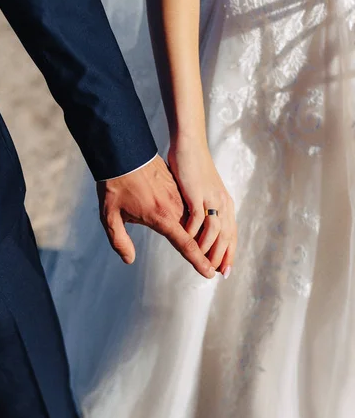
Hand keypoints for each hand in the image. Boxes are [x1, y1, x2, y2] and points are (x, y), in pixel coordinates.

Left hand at [97, 155, 215, 278]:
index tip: (210, 273)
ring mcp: (177, 195)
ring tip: (207, 251)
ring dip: (202, 235)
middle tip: (215, 269)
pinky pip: (188, 206)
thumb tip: (128, 259)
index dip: (198, 261)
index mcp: (162, 217)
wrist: (123, 152)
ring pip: (194, 220)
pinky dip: (194, 219)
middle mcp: (175, 207)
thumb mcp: (109, 216)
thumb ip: (119, 240)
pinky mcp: (175, 186)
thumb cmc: (114, 184)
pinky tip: (192, 225)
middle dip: (206, 252)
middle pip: (196, 234)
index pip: (186, 244)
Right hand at [168, 138, 236, 276]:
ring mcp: (212, 198)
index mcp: (225, 203)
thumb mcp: (202, 190)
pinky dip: (193, 232)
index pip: (231, 234)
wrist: (190, 145)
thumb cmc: (193, 166)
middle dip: (220, 257)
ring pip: (215, 231)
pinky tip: (186, 241)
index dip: (229, 254)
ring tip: (199, 261)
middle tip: (213, 273)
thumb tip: (198, 224)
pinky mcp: (198, 193)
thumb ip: (203, 207)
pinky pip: (199, 219)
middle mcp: (223, 202)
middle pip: (226, 236)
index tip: (224, 271)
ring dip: (208, 249)